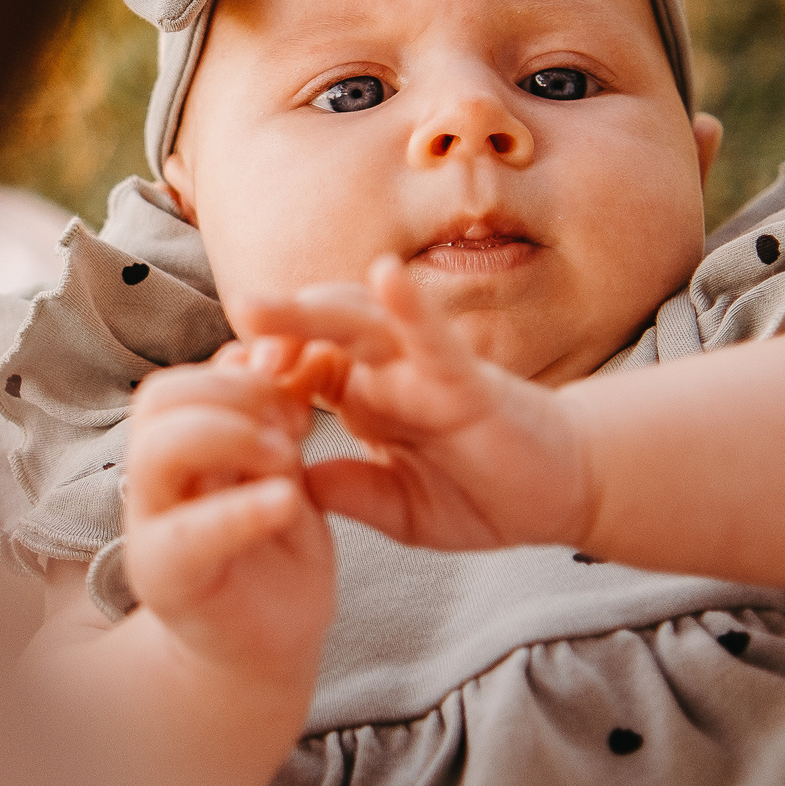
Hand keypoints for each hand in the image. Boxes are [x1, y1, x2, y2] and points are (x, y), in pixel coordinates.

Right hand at [121, 339, 342, 684]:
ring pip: (156, 451)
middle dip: (230, 394)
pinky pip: (189, 534)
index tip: (298, 392)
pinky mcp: (169, 581)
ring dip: (228, 435)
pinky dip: (239, 510)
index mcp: (178, 449)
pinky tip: (286, 501)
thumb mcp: (282, 472)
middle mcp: (153, 483)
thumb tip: (276, 345)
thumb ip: (275, 417)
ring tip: (287, 457)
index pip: (180, 382)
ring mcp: (152, 530)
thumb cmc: (275, 551)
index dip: (238, 371)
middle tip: (294, 419)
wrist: (271, 643)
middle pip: (157, 401)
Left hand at [234, 256, 596, 552]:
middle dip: (277, 322)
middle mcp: (391, 373)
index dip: (267, 371)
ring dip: (315, 307)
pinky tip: (386, 276)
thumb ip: (350, 494)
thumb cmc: (482, 494)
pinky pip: (437, 338)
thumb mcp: (400, 509)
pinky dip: (412, 306)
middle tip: (232, 313)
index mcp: (367, 400)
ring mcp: (428, 371)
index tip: (222, 382)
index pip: (304, 371)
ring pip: (364, 324)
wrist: (562, 496)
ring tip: (262, 301)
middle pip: (323, 334)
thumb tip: (290, 485)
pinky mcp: (471, 382)